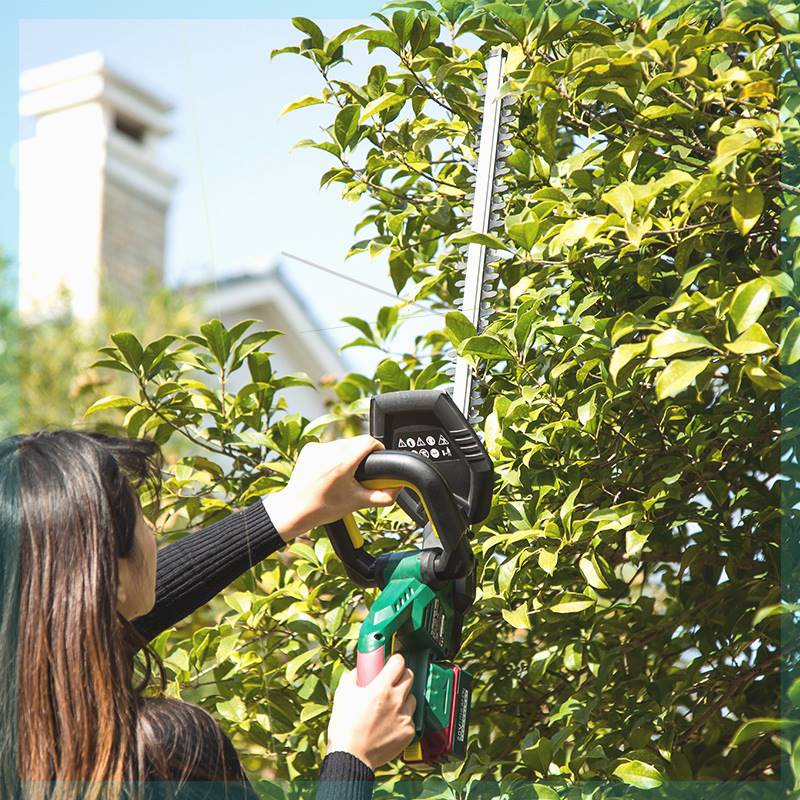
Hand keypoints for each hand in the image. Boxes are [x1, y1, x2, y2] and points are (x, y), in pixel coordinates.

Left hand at [262, 435, 401, 541]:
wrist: (294, 510)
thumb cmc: (322, 508)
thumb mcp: (357, 503)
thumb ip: (383, 496)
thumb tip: (397, 488)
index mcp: (342, 463)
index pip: (368, 441)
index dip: (378, 449)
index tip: (379, 458)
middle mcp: (329, 452)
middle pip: (357, 442)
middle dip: (363, 455)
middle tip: (361, 473)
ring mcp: (317, 449)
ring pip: (343, 443)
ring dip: (348, 454)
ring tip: (344, 474)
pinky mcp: (309, 449)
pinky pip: (329, 446)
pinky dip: (333, 456)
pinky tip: (330, 472)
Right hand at [326, 653, 416, 770]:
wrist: (351, 757)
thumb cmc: (345, 727)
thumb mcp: (343, 694)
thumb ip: (354, 676)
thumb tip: (360, 669)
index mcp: (381, 688)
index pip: (399, 662)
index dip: (394, 660)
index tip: (391, 663)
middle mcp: (396, 700)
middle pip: (409, 676)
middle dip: (400, 676)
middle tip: (390, 681)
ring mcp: (404, 717)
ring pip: (412, 697)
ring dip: (403, 697)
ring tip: (389, 706)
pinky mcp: (408, 732)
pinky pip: (410, 718)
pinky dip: (402, 718)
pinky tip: (389, 723)